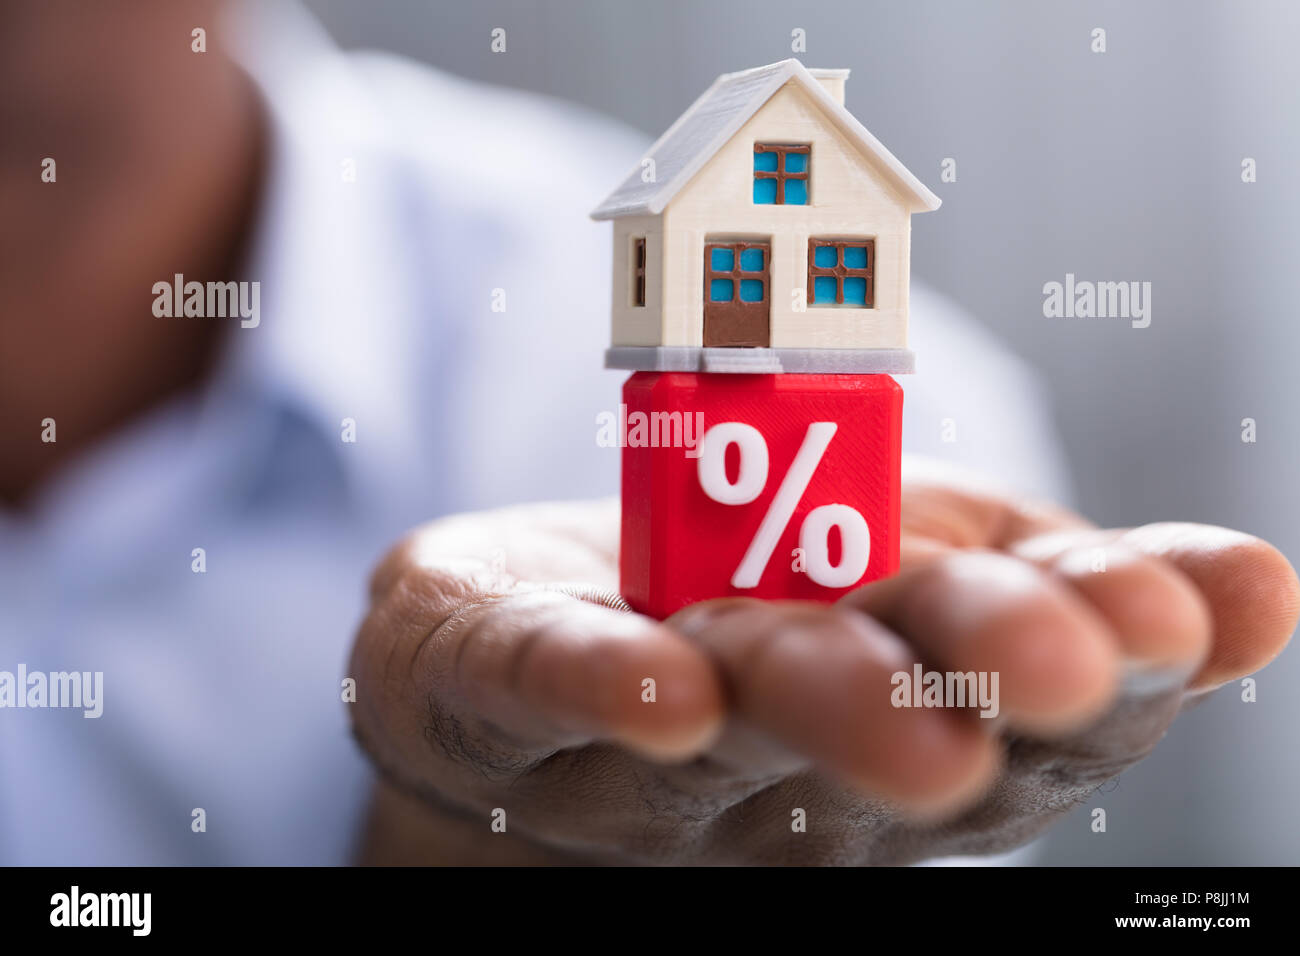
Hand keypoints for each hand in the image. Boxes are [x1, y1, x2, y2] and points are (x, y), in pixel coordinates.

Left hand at [347, 459, 1297, 864]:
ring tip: (899, 710)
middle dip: (980, 692)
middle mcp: (782, 752)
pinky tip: (657, 689)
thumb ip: (1052, 579)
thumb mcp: (912, 563)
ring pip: (732, 725)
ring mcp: (633, 741)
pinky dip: (592, 682)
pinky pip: (537, 683)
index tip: (1196, 613)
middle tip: (1063, 669)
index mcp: (903, 696)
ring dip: (819, 704)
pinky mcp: (493, 687)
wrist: (528, 642)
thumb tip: (1256, 585)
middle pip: (890, 732)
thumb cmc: (746, 590)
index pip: (1025, 701)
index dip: (1116, 656)